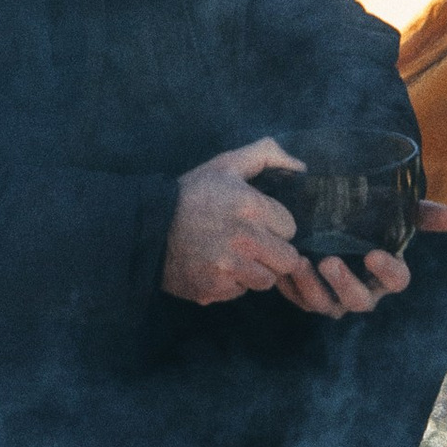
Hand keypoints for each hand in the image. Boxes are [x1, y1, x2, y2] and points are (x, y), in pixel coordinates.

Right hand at [161, 141, 306, 304]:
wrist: (145, 227)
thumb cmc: (190, 194)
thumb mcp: (225, 164)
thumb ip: (266, 154)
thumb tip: (301, 166)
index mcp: (250, 206)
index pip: (290, 227)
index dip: (275, 225)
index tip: (257, 222)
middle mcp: (243, 239)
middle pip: (286, 259)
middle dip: (273, 252)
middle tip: (251, 243)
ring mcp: (228, 267)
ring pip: (266, 280)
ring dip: (255, 271)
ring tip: (234, 256)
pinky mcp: (214, 289)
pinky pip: (241, 292)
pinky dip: (232, 284)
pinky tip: (216, 268)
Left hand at [277, 199, 446, 318]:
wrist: (328, 222)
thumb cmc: (366, 220)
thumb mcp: (392, 210)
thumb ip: (420, 212)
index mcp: (386, 272)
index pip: (397, 280)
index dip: (387, 270)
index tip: (373, 254)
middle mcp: (362, 291)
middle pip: (359, 300)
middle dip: (344, 284)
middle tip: (329, 262)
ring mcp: (333, 298)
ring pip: (325, 304)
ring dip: (311, 287)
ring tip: (299, 262)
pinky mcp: (307, 297)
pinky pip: (298, 299)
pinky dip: (289, 285)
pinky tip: (281, 267)